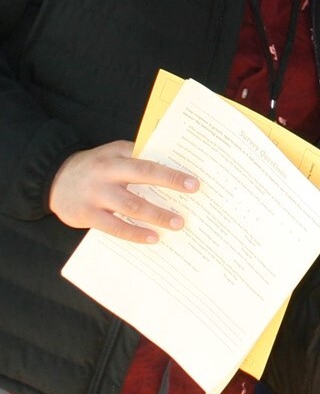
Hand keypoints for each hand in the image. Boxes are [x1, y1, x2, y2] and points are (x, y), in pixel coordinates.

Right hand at [49, 141, 199, 243]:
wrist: (52, 179)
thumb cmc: (94, 167)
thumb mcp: (112, 155)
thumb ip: (137, 158)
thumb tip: (174, 166)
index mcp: (116, 156)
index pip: (148, 161)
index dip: (171, 172)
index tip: (194, 182)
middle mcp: (106, 172)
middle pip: (142, 176)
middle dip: (170, 185)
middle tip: (194, 196)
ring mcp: (95, 194)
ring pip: (131, 205)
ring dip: (157, 215)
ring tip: (177, 223)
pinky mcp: (86, 215)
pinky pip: (114, 227)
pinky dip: (135, 234)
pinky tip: (153, 238)